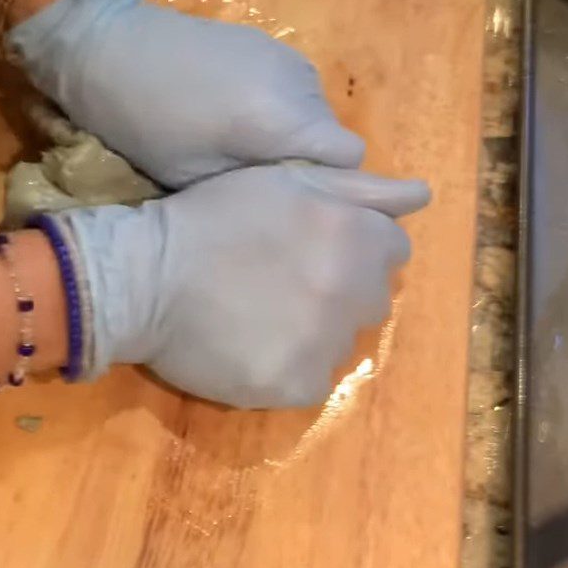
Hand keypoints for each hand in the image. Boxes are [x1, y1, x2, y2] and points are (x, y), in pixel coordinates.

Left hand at [8, 0, 363, 187]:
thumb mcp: (199, 175)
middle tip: (254, 178)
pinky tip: (230, 112)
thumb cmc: (146, 124)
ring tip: (237, 144)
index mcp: (285, 120)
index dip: (329, 185)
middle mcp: (300, 82)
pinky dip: (277, 107)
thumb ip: (257, 187)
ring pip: (313, 112)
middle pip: (331, 135)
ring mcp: (285, 55)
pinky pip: (293, 87)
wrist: (110, 50)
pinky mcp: (266, 41)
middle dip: (305, 161)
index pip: (350, 160)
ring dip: (289, 133)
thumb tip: (292, 193)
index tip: (290, 198)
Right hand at [59, 165, 429, 408]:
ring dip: (316, 330)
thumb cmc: (212, 217)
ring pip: (344, 343)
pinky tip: (253, 346)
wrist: (145, 276)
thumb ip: (361, 189)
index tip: (313, 247)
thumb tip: (422, 196)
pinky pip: (314, 380)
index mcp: (353, 235)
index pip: (391, 249)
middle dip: (341, 288)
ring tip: (262, 315)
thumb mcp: (285, 181)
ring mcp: (325, 344)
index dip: (354, 246)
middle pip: (373, 299)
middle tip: (285, 281)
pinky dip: (289, 366)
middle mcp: (351, 291)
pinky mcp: (295, 386)